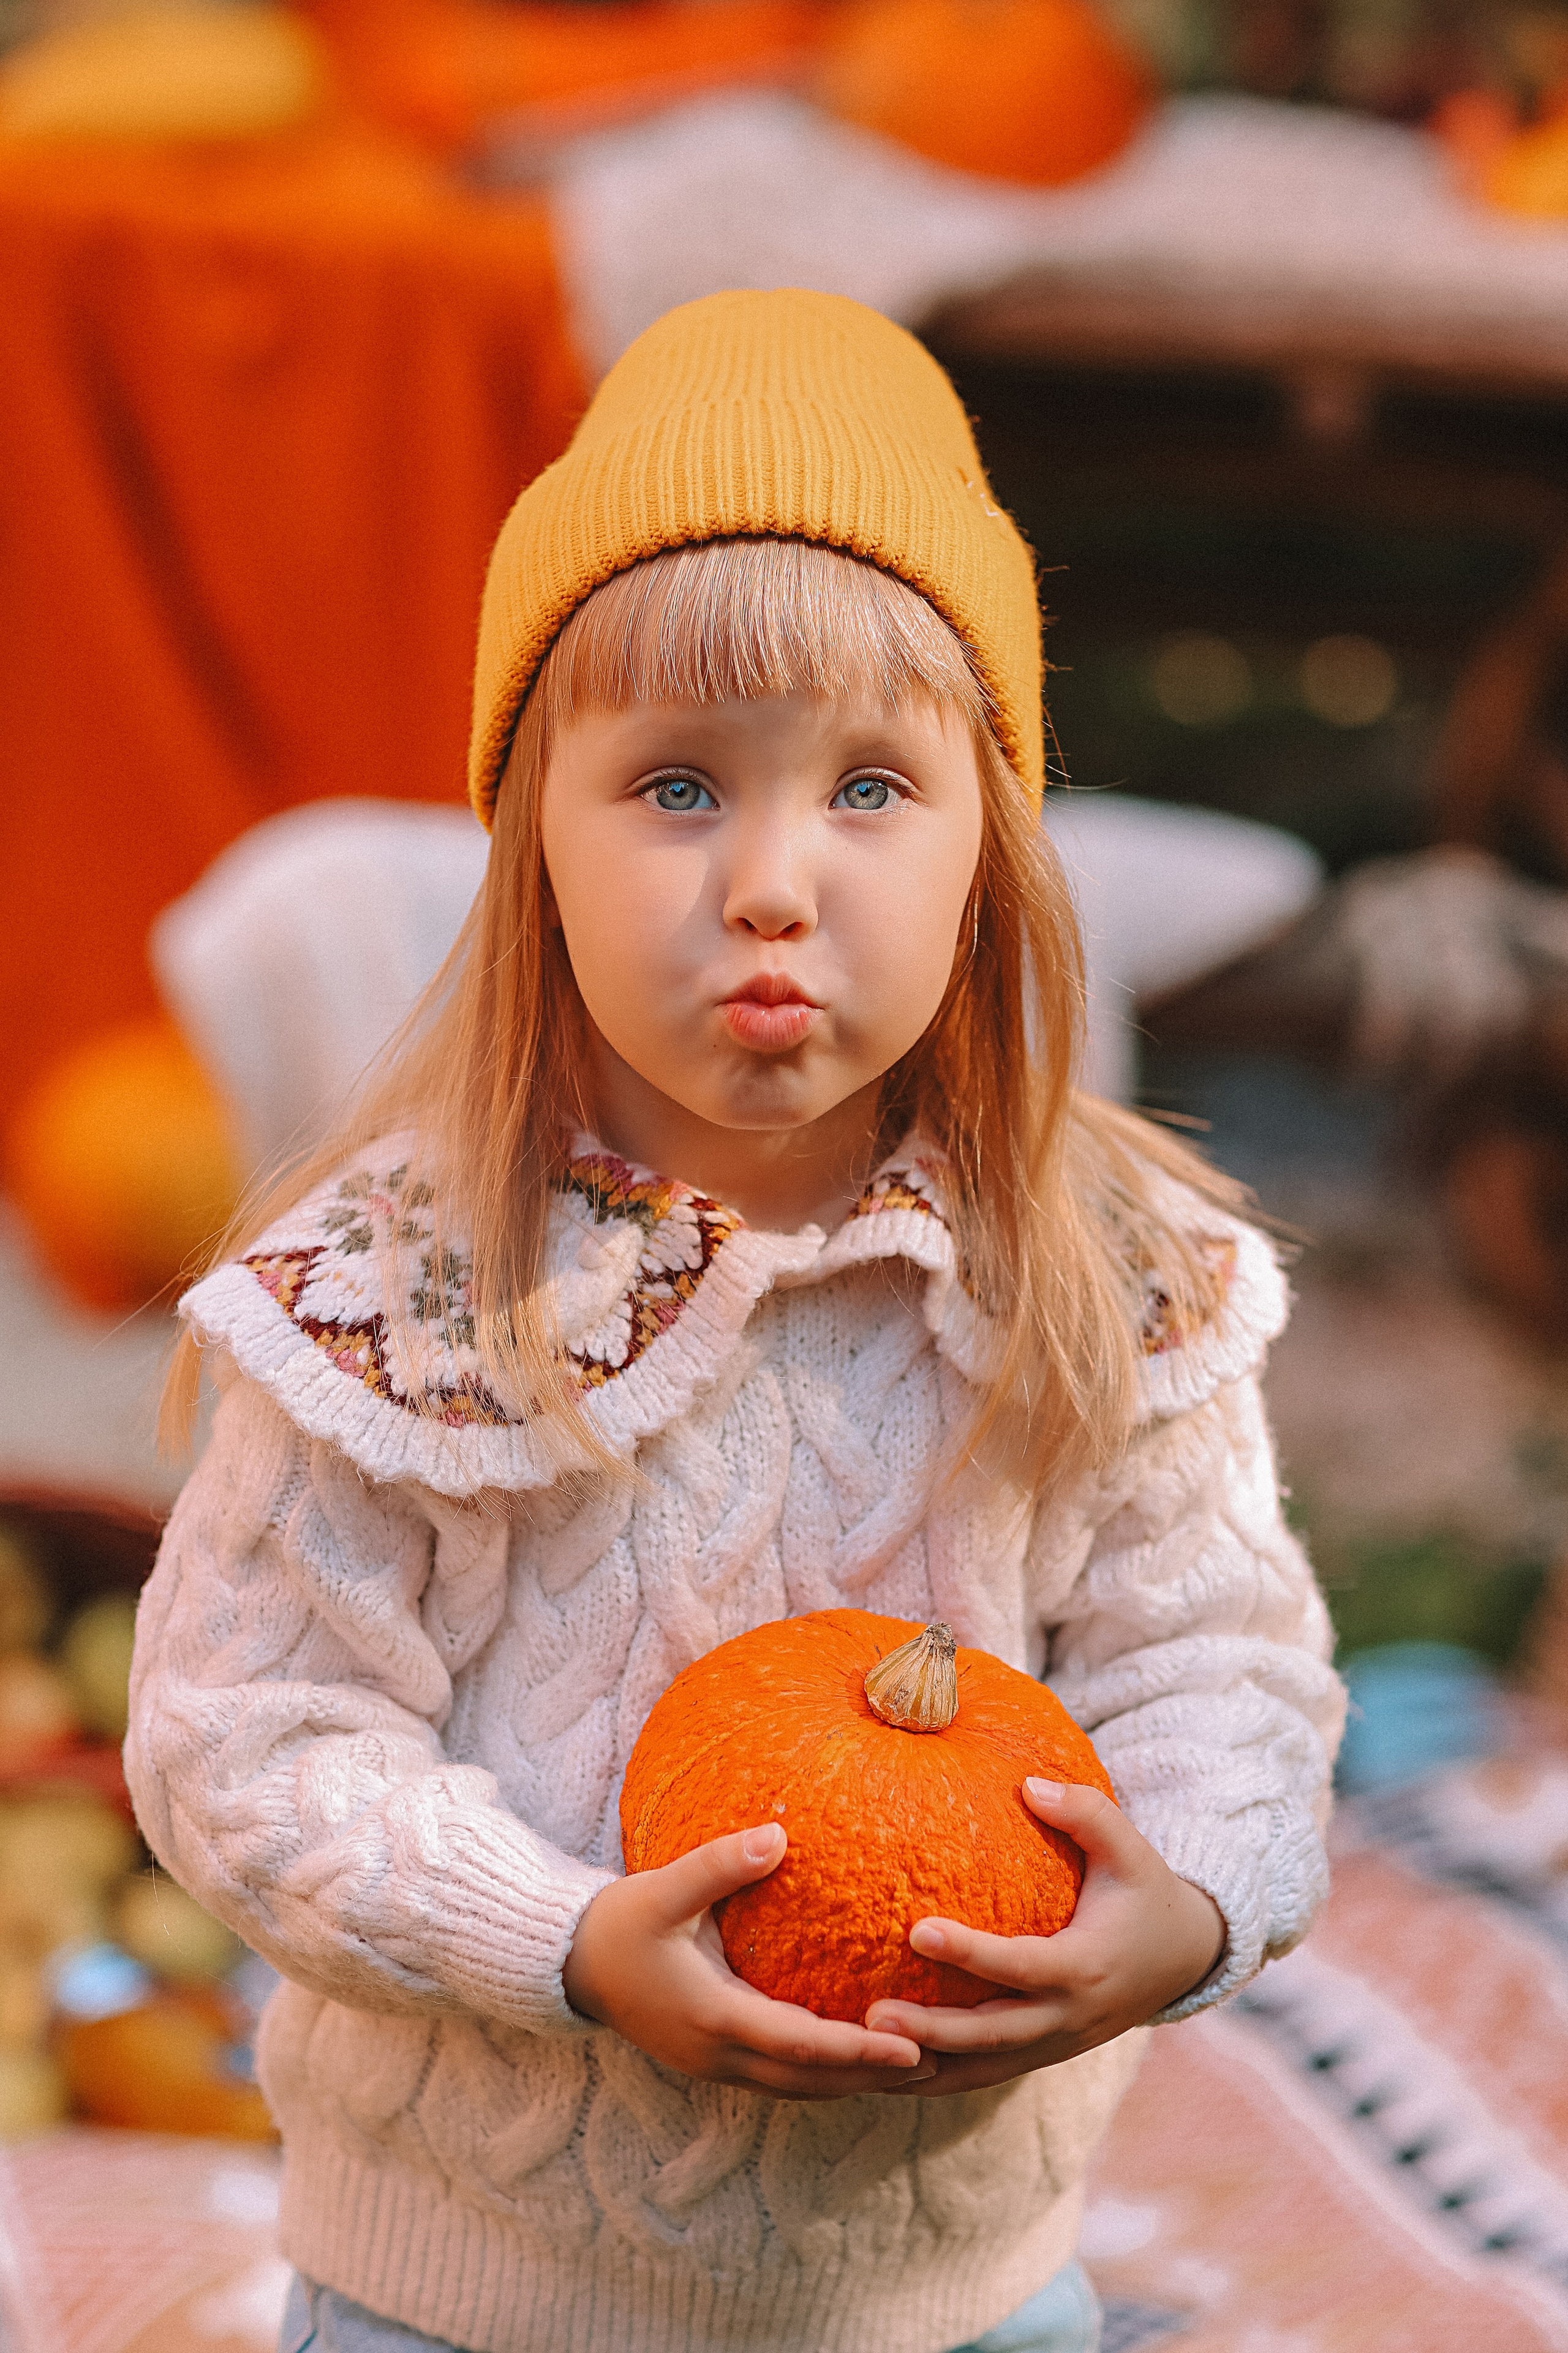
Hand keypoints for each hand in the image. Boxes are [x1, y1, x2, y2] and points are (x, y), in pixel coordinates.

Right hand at [563, 1821, 933, 2099]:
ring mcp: (716, 2063)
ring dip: (852, 2082)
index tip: (913, 2048)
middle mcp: (720, 2053)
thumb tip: (777, 1834)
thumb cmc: (618, 1924)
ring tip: (912, 2067)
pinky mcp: (713, 2058)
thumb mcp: (663, 1890)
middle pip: (812, 2081)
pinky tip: (853, 2057)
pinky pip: (781, 2077)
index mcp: (714, 2017)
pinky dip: (822, 2074)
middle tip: (938, 2066)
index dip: (859, 2052)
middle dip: (873, 2077)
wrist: (569, 1965)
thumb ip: (719, 1865)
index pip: (803, 2045)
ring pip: (799, 2087)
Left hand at [863, 1779, 1225, 2096]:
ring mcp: (1055, 2045)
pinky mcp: (1041, 2054)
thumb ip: (1087, 1813)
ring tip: (863, 2052)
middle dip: (933, 2031)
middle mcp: (1069, 2017)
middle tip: (872, 2017)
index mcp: (1087, 1967)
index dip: (971, 1954)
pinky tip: (886, 2072)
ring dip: (926, 2067)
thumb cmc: (1145, 1892)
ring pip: (984, 2068)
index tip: (918, 1931)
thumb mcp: (1131, 1848)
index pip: (1021, 1966)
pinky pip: (986, 2073)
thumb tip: (1029, 1787)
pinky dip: (940, 2077)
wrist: (1181, 1958)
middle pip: (994, 2035)